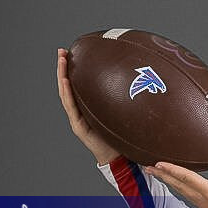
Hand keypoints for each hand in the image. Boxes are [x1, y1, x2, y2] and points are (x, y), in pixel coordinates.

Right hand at [57, 48, 121, 165]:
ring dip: (62, 76)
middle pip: (68, 85)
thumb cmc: (122, 134)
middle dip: (63, 67)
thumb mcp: (124, 110)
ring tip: (61, 60)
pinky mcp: (78, 126)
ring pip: (65, 94)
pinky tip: (65, 81)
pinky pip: (71, 107)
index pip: (78, 84)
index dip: (73, 69)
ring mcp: (77, 118)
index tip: (73, 51)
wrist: (117, 157)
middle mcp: (81, 110)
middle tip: (61, 50)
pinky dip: (67, 93)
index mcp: (89, 106)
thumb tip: (146, 77)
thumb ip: (126, 97)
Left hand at [144, 147, 207, 207]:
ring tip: (158, 174)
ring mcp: (203, 207)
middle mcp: (204, 201)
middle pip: (178, 185)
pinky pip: (188, 197)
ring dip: (169, 182)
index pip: (187, 178)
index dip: (171, 169)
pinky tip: (176, 185)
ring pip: (181, 192)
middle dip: (162, 176)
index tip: (158, 163)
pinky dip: (179, 189)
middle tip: (149, 167)